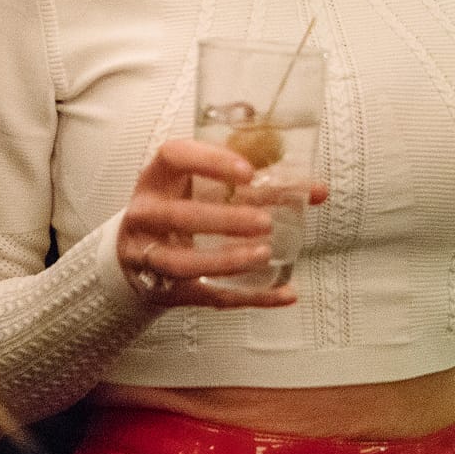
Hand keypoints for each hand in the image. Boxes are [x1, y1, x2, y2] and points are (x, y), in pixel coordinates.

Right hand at [115, 138, 326, 309]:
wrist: (138, 251)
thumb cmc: (183, 207)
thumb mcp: (205, 187)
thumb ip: (258, 184)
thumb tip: (316, 190)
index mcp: (158, 177)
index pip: (174, 156)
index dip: (210, 161)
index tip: (248, 172)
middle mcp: (146, 213)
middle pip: (178, 215)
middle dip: (224, 219)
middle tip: (265, 222)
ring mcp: (148, 254)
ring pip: (182, 262)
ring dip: (226, 260)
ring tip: (265, 255)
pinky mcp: (164, 289)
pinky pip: (206, 296)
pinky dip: (248, 298)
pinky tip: (282, 293)